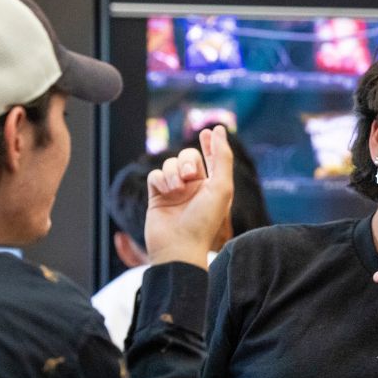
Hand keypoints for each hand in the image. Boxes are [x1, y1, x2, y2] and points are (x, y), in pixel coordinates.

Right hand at [144, 126, 233, 268]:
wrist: (178, 247)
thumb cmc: (204, 221)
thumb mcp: (221, 187)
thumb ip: (222, 157)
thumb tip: (219, 130)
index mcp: (212, 187)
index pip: (212, 159)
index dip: (211, 144)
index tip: (209, 131)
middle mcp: (194, 188)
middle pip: (188, 157)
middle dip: (187, 160)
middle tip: (188, 174)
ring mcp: (174, 193)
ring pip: (170, 165)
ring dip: (173, 172)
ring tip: (177, 189)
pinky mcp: (156, 197)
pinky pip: (155, 175)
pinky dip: (160, 180)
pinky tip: (165, 192)